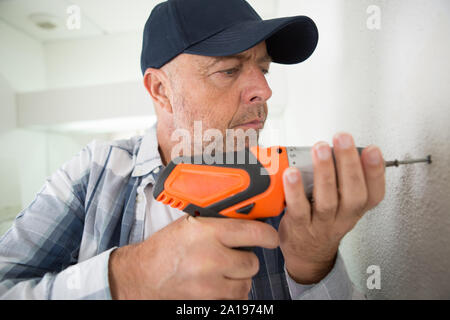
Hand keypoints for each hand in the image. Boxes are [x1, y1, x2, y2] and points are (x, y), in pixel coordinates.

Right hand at [108, 215, 278, 298]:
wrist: (142, 276)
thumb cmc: (165, 248)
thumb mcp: (190, 225)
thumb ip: (219, 224)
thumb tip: (247, 220)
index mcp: (207, 232)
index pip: (254, 232)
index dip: (268, 236)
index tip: (271, 238)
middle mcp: (211, 258)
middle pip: (252, 263)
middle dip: (246, 259)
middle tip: (233, 256)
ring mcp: (209, 284)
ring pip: (245, 284)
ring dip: (239, 278)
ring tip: (221, 271)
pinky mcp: (207, 302)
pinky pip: (234, 300)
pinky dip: (230, 293)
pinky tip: (216, 284)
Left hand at [278, 132, 385, 283]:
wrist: (307, 253)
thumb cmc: (323, 220)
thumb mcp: (341, 201)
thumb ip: (342, 177)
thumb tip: (337, 145)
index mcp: (356, 208)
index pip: (374, 192)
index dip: (376, 172)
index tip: (372, 150)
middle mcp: (343, 217)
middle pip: (353, 193)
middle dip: (349, 163)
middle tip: (342, 139)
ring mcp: (322, 224)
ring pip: (328, 200)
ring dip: (325, 173)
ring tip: (320, 150)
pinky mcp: (300, 227)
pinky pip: (298, 209)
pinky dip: (294, 190)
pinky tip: (291, 173)